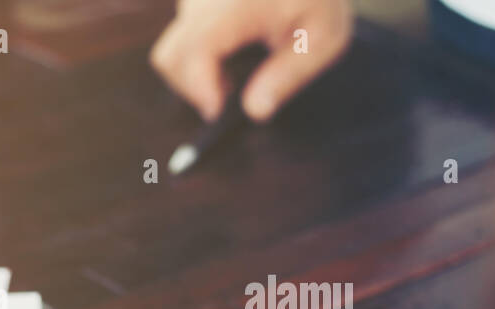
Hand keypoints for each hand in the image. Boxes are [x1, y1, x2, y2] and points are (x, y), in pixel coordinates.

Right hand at [150, 0, 353, 121]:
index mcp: (234, 6)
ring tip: (231, 75)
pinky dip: (197, 57)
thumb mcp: (324, 36)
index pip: (196, 51)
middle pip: (171, 57)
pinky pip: (181, 38)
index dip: (200, 89)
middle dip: (193, 87)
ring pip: (173, 50)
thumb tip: (256, 112)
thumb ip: (290, 74)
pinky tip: (230, 53)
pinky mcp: (193, 2)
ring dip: (195, 73)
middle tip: (227, 95)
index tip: (218, 111)